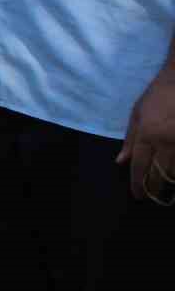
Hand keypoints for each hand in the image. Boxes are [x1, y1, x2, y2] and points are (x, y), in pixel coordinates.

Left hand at [117, 68, 174, 201]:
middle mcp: (167, 140)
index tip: (137, 195)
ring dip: (171, 180)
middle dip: (155, 188)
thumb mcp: (137, 114)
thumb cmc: (158, 95)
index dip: (137, 184)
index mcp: (147, 134)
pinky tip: (174, 172)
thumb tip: (121, 162)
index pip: (139, 167)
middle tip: (152, 195)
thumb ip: (130, 140)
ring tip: (167, 187)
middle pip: (160, 173)